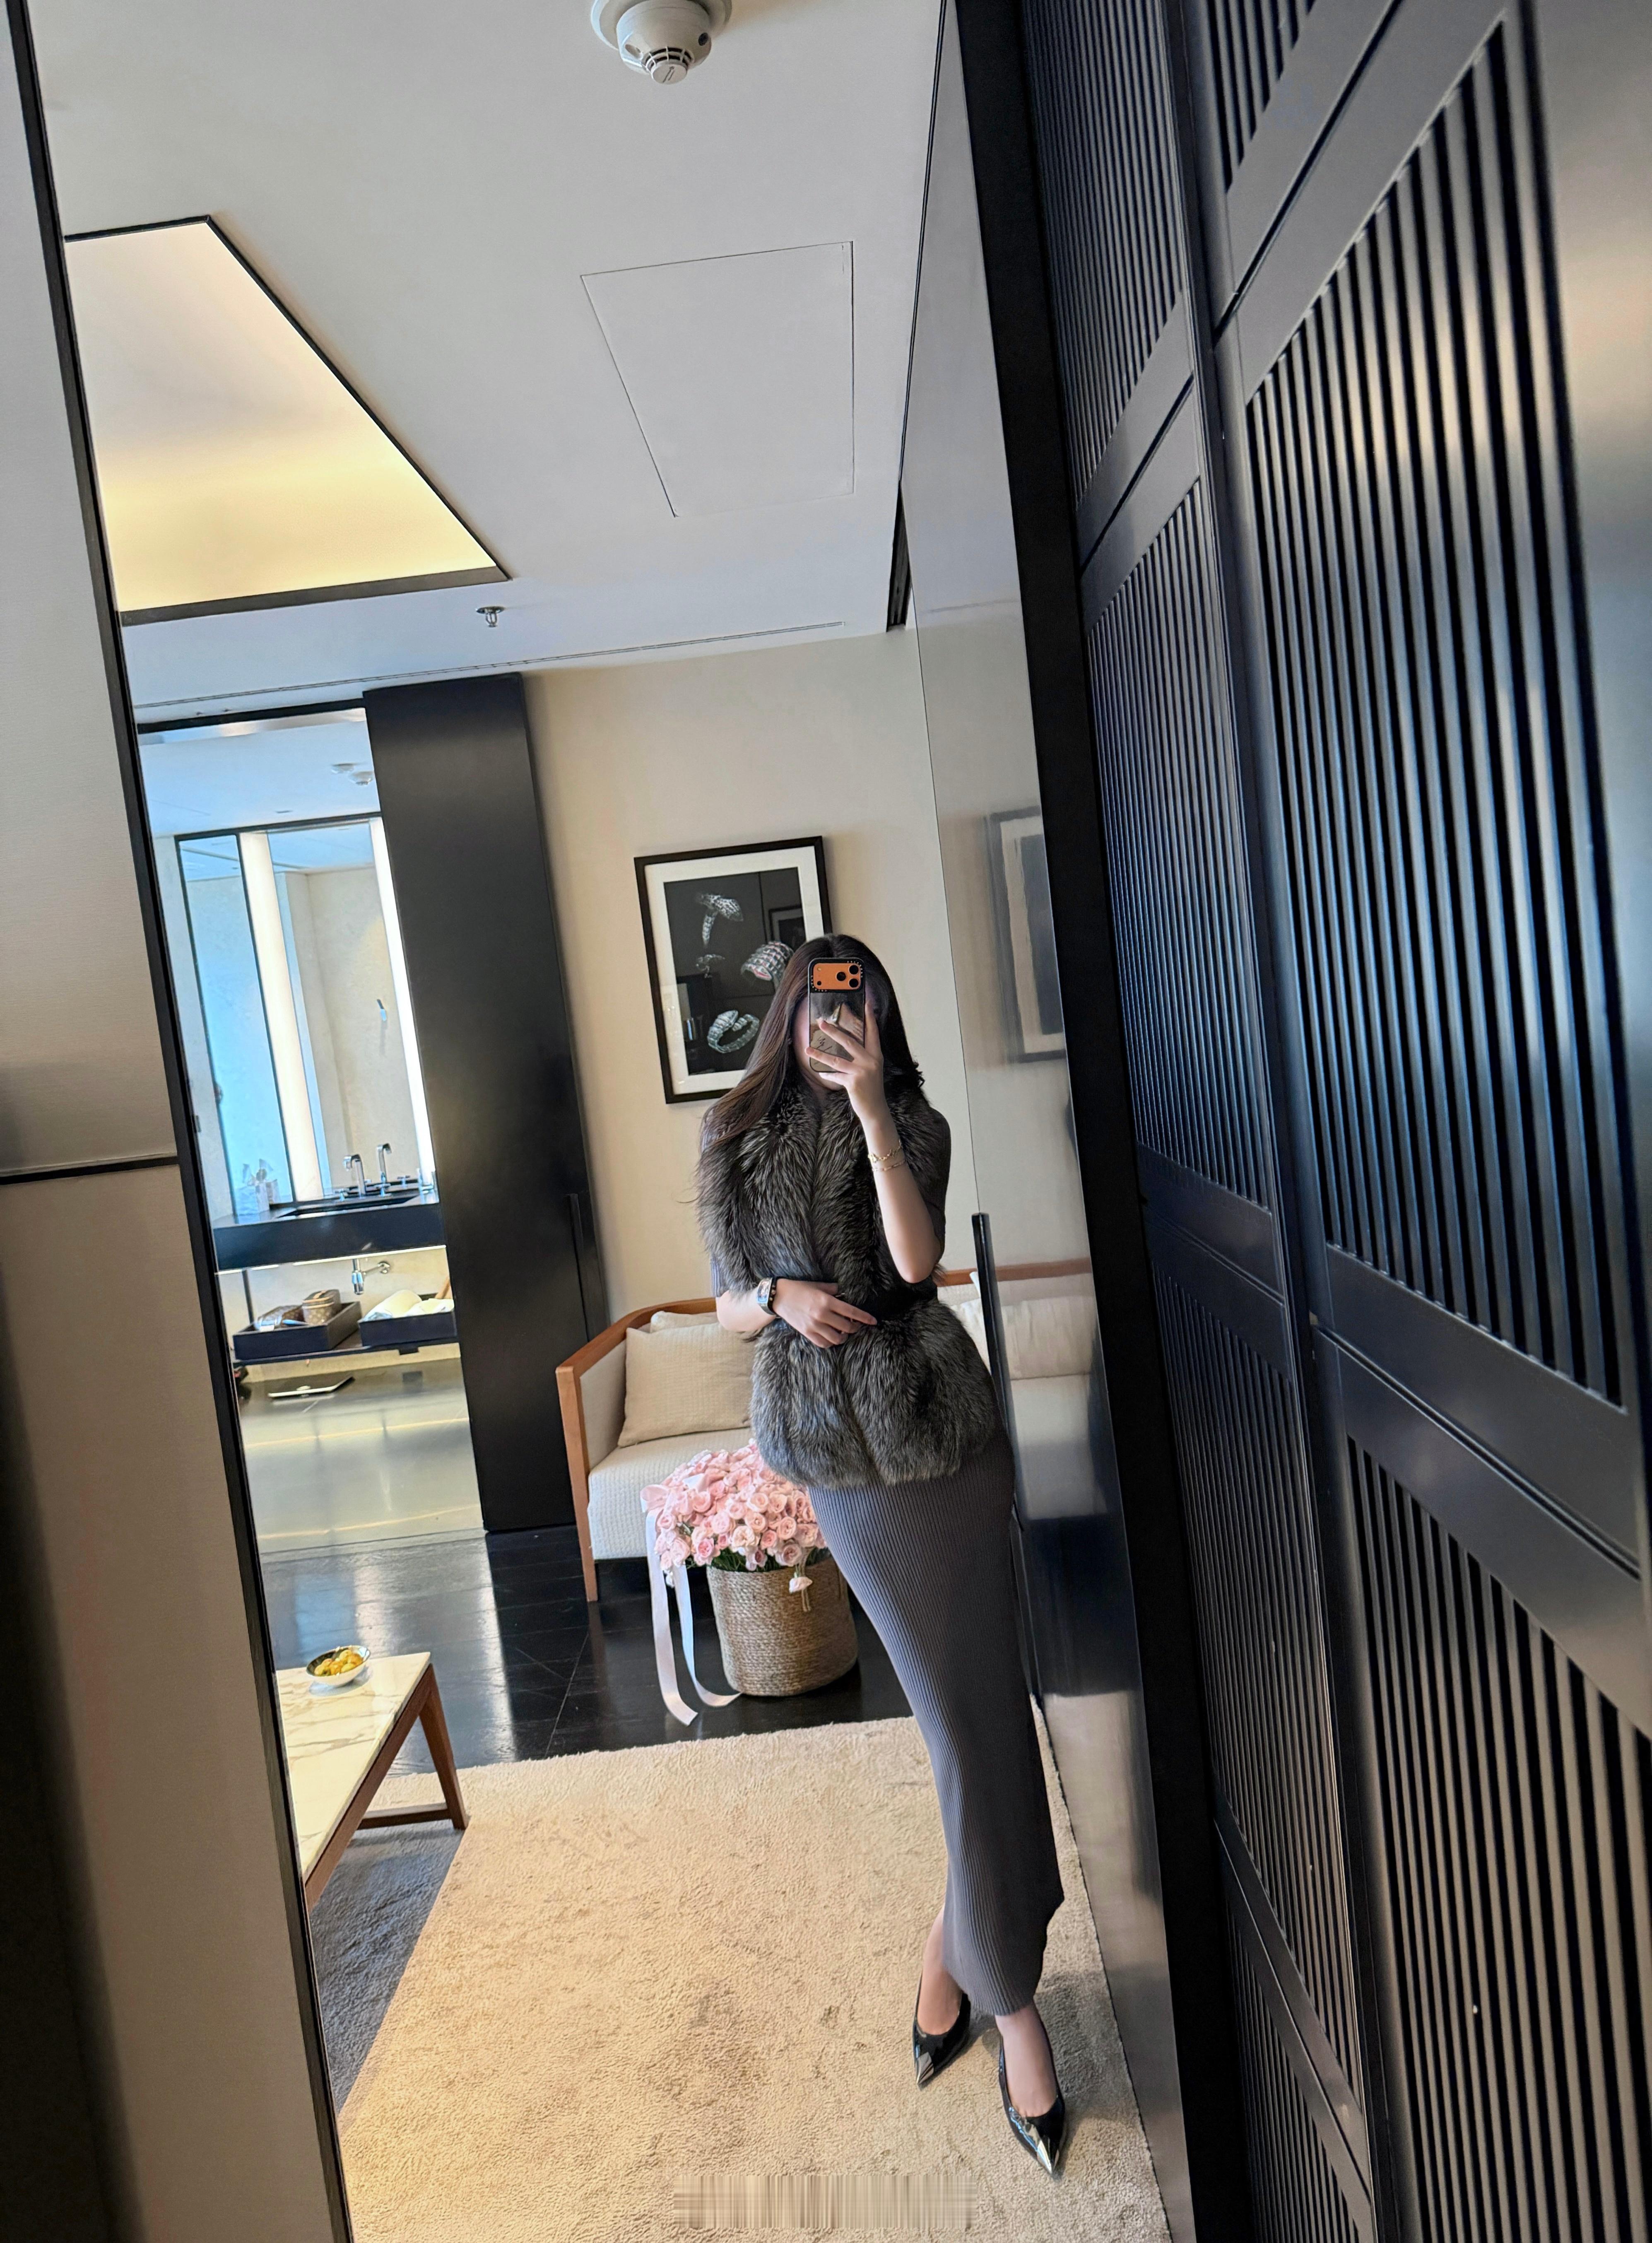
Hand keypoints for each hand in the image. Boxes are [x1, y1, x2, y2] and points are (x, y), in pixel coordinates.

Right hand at [772, 1279, 876, 1347]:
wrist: (779, 1297)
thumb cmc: (799, 1288)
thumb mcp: (818, 1285)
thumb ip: (832, 1289)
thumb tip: (843, 1292)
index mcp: (826, 1301)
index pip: (851, 1312)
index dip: (864, 1318)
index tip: (873, 1321)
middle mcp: (822, 1314)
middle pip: (846, 1327)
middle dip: (855, 1328)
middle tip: (856, 1326)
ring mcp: (814, 1325)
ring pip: (836, 1338)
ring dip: (844, 1337)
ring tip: (844, 1333)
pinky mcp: (807, 1333)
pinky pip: (824, 1343)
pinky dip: (831, 1343)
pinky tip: (832, 1338)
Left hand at [808, 1000, 886, 1125]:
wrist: (875, 1110)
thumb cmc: (871, 1089)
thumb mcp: (871, 1070)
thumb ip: (863, 1057)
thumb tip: (848, 1045)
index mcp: (876, 1056)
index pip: (873, 1033)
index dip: (870, 1018)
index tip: (866, 1003)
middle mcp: (870, 1061)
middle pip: (849, 1041)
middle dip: (834, 1031)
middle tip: (821, 1022)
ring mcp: (862, 1072)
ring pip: (837, 1059)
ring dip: (820, 1054)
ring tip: (808, 1049)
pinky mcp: (853, 1082)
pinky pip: (835, 1075)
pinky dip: (828, 1075)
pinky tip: (822, 1074)